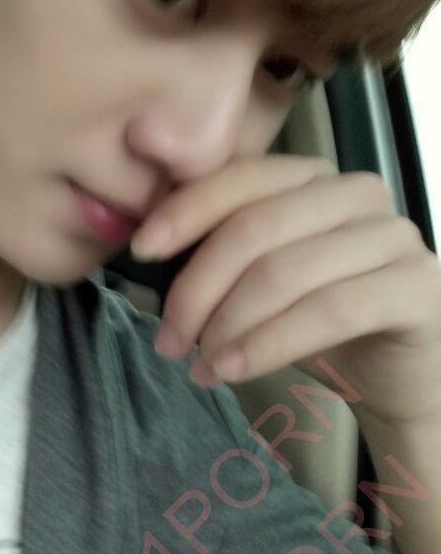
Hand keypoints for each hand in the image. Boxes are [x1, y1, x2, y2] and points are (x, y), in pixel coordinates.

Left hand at [129, 154, 440, 427]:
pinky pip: (328, 311)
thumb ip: (223, 251)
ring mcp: (394, 235)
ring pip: (286, 272)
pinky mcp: (417, 285)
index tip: (141, 251)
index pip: (240, 178)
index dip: (185, 211)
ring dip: (228, 324)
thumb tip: (146, 246)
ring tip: (200, 364)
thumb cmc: (324, 325)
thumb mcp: (265, 279)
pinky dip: (270, 344)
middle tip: (169, 340)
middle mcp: (358, 193)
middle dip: (198, 288)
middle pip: (255, 228)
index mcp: (315, 177)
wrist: (401, 375)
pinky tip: (234, 369)